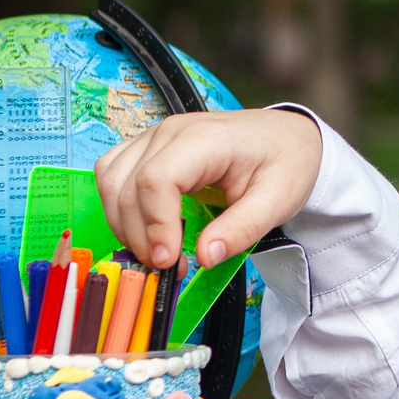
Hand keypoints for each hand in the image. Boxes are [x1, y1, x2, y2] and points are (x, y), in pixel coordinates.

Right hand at [95, 108, 322, 270]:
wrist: (287, 136)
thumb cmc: (285, 162)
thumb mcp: (278, 200)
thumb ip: (242, 229)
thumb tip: (205, 257)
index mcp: (205, 139)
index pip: (157, 180)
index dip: (156, 225)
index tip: (170, 260)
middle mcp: (171, 131)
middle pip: (127, 186)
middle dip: (140, 236)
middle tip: (169, 267)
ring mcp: (154, 136)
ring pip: (111, 181)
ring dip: (124, 224)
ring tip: (158, 251)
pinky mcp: (147, 146)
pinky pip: (111, 173)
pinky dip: (118, 206)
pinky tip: (144, 228)